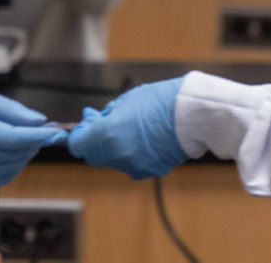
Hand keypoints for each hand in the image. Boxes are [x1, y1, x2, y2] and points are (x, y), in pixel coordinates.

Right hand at [0, 88, 66, 195]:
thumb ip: (9, 110)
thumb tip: (38, 121)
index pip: (11, 137)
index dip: (38, 136)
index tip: (57, 134)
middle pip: (12, 156)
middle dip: (32, 144)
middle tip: (39, 133)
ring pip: (8, 171)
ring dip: (22, 158)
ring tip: (21, 142)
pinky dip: (8, 169)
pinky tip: (4, 155)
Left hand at [67, 78, 186, 179]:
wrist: (193, 114)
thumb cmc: (161, 101)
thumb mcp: (126, 100)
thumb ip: (106, 115)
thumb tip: (94, 121)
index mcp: (106, 135)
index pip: (77, 145)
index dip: (79, 134)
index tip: (86, 124)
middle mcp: (116, 155)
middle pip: (94, 155)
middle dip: (96, 142)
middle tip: (107, 123)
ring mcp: (134, 166)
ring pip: (114, 161)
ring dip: (116, 147)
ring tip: (133, 128)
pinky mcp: (150, 171)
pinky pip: (133, 165)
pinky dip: (134, 155)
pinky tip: (146, 139)